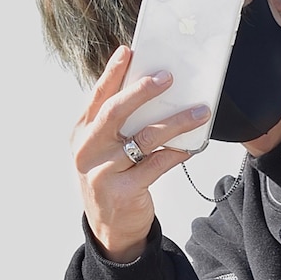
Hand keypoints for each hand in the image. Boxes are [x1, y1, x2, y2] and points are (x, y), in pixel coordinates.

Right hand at [71, 46, 210, 262]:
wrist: (110, 229)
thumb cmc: (113, 180)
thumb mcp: (105, 151)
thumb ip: (117, 125)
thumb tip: (150, 91)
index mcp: (81, 134)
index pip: (97, 97)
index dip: (112, 73)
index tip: (129, 50)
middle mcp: (87, 151)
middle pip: (116, 112)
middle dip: (142, 91)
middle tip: (168, 77)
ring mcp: (102, 172)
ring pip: (143, 139)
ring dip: (174, 122)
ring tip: (199, 112)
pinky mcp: (122, 192)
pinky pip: (156, 166)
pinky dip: (176, 153)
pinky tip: (191, 145)